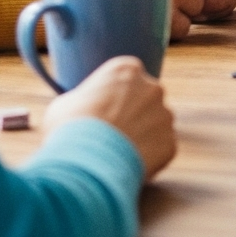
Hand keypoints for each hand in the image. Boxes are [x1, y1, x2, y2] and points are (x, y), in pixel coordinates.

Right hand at [44, 56, 177, 178]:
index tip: (100, 113)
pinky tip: (124, 166)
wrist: (85, 163)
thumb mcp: (65, 104)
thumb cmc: (68, 128)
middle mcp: (153, 88)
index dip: (111, 99)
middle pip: (144, 101)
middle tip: (109, 137)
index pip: (125, 80)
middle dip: (130, 117)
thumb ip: (84, 99)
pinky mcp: (170, 143)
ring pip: (154, 126)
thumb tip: (84, 107)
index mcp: (127, 70)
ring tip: (114, 155)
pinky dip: (145, 159)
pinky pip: (159, 151)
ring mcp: (165, 116)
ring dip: (140, 138)